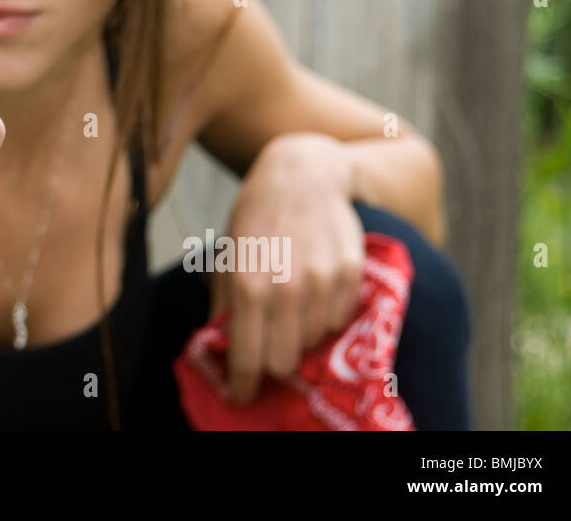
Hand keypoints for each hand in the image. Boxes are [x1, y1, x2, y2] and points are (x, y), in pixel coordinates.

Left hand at [207, 133, 365, 403]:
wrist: (301, 174)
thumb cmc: (256, 216)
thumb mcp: (228, 255)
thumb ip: (225, 304)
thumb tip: (220, 349)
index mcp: (247, 283)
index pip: (247, 357)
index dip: (243, 384)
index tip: (241, 395)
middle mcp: (286, 286)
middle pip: (284, 361)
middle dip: (273, 361)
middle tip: (268, 349)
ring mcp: (322, 280)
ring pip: (315, 342)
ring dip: (301, 336)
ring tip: (291, 310)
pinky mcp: (351, 273)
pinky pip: (340, 320)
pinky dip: (326, 316)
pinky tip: (314, 292)